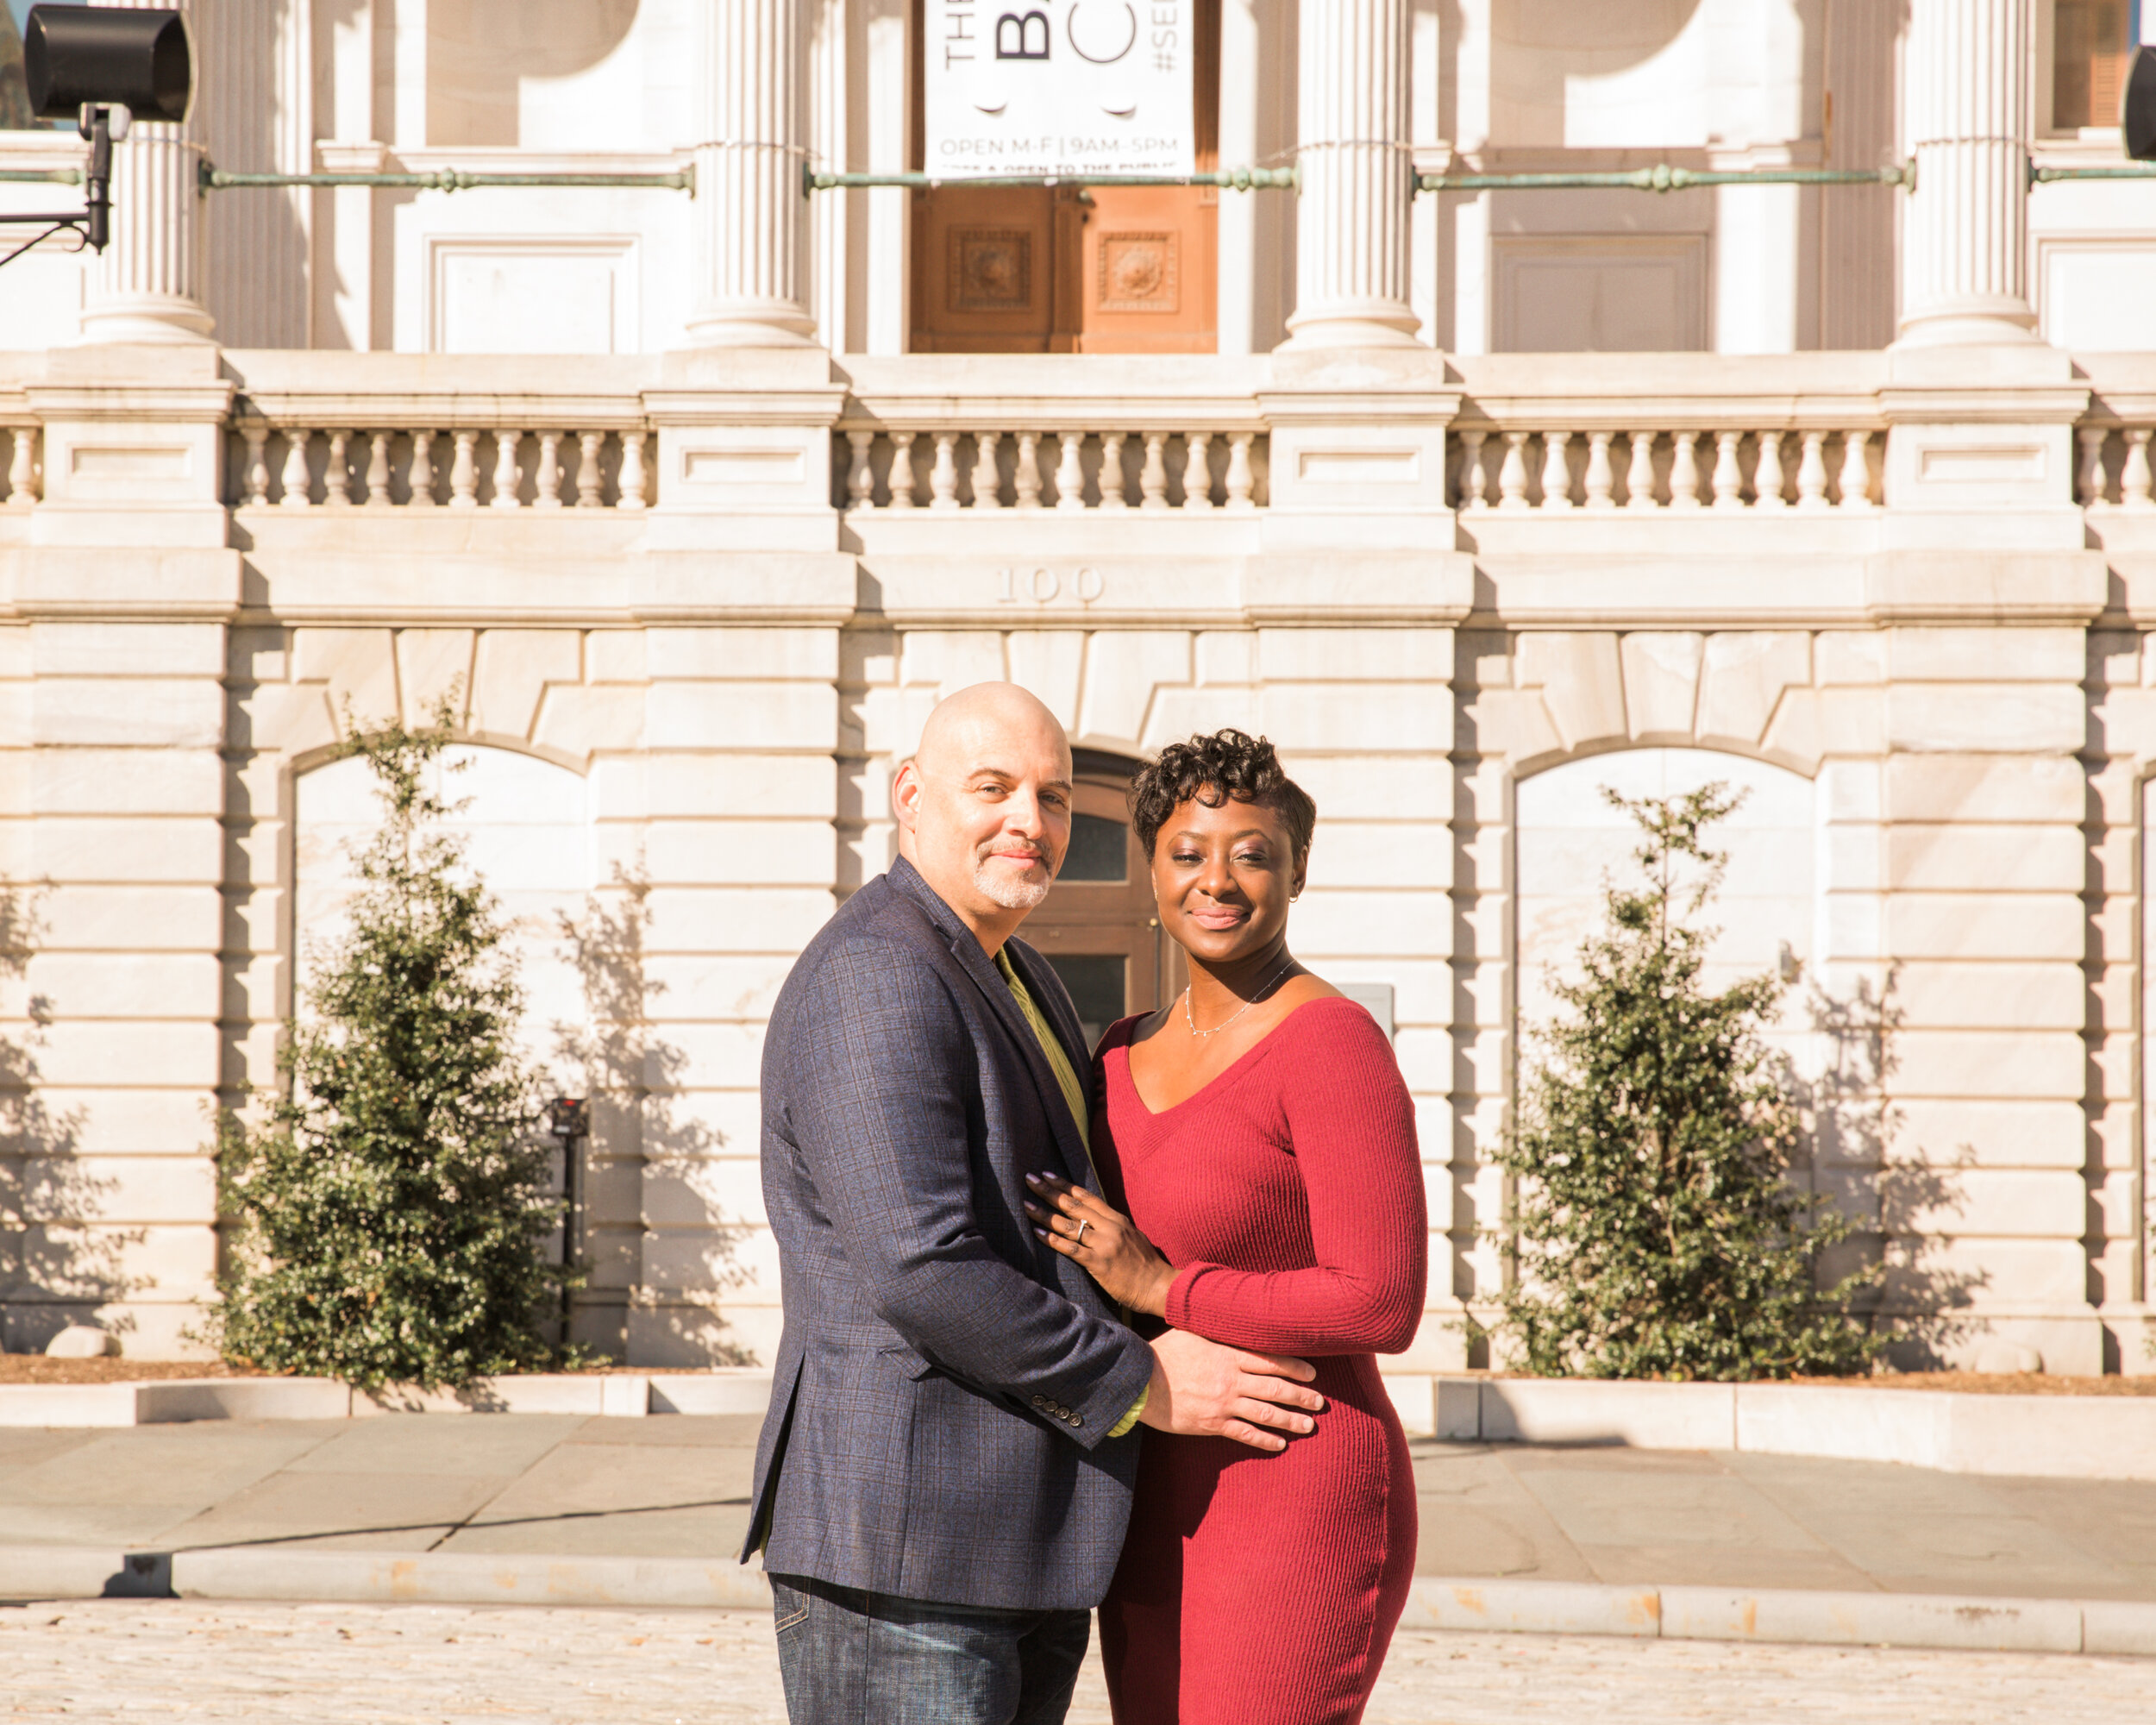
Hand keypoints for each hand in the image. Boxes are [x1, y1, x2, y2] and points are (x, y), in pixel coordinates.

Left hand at [1025, 1173, 1176, 1315]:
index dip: (1065, 1184)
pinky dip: (1052, 1240)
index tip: (1048, 1175)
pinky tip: (1037, 1233)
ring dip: (1044, 1214)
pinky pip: (1070, 1248)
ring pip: (1068, 1225)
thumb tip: (1096, 1220)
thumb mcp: (1132, 1237)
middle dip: (1049, 1191)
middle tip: (1030, 1179)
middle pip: (1073, 1205)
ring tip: (1026, 1204)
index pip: (1086, 1197)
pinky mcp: (1098, 1263)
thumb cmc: (1146, 1265)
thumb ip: (1113, 1227)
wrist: (1158, 1286)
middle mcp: (1109, 1227)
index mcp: (1117, 1219)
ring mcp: (1103, 1244)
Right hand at [1141, 1329, 1323, 1453]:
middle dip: (1301, 1395)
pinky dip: (1265, 1440)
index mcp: (1227, 1354)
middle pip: (1275, 1388)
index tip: (1313, 1374)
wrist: (1140, 1381)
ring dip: (1290, 1420)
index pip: (1271, 1361)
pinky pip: (1244, 1434)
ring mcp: (1222, 1404)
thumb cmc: (1164, 1352)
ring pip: (1265, 1413)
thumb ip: (1216, 1327)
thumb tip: (1232, 1313)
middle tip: (1320, 1401)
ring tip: (1309, 1424)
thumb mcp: (1192, 1330)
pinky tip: (1280, 1444)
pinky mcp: (1211, 1424)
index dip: (1295, 1368)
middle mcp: (1230, 1379)